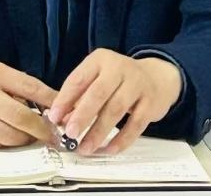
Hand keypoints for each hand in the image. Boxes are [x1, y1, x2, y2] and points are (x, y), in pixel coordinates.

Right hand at [0, 59, 56, 148]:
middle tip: (53, 134)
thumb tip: (50, 104)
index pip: (30, 87)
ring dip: (25, 139)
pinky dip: (5, 144)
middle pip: (21, 117)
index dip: (51, 101)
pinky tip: (8, 137)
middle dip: (42, 129)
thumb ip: (18, 85)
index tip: (64, 112)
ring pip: (9, 137)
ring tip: (31, 135)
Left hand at [48, 49, 182, 154]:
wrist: (156, 77)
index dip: (65, 99)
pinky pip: (135, 124)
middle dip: (82, 115)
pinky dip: (121, 139)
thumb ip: (80, 98)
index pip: (79, 79)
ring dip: (98, 132)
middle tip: (70, 134)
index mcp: (100, 60)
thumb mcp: (98, 79)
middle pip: (98, 93)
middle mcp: (118, 68)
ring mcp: (137, 84)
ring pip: (116, 109)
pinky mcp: (150, 102)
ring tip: (85, 147)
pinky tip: (109, 149)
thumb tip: (63, 121)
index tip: (54, 117)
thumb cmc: (119, 80)